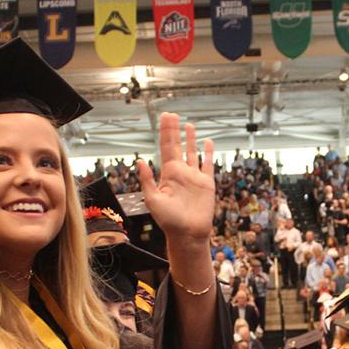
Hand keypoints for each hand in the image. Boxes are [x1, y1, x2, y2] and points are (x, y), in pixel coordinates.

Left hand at [136, 113, 215, 248]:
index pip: (166, 147)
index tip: (165, 117)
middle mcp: (181, 172)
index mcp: (168, 174)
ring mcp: (194, 177)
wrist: (188, 234)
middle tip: (173, 114)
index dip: (166, 131)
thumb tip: (140, 161)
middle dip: (175, 130)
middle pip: (178, 146)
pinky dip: (208, 153)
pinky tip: (208, 143)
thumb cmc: (169, 221)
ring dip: (191, 139)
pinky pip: (208, 165)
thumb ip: (147, 180)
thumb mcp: (153, 200)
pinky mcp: (207, 183)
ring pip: (193, 153)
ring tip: (189, 125)